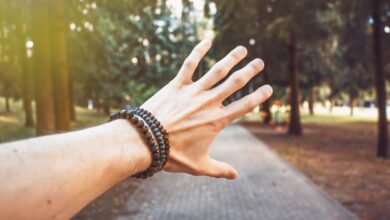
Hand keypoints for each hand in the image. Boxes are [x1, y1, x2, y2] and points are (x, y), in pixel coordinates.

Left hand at [141, 39, 272, 178]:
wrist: (145, 142)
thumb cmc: (172, 156)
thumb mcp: (199, 166)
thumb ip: (219, 170)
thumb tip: (236, 176)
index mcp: (216, 121)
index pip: (244, 106)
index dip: (259, 96)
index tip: (269, 88)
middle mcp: (208, 103)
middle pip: (234, 83)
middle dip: (250, 72)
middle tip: (260, 62)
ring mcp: (193, 92)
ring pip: (217, 71)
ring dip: (231, 58)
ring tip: (242, 49)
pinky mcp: (176, 85)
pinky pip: (189, 64)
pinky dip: (198, 52)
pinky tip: (207, 41)